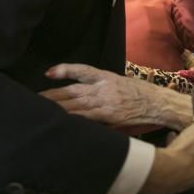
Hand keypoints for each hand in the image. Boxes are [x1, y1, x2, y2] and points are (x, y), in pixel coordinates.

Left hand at [41, 63, 191, 129]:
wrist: (160, 103)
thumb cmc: (143, 96)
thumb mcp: (122, 84)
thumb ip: (104, 88)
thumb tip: (85, 96)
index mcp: (107, 77)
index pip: (82, 70)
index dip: (64, 70)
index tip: (48, 73)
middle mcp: (103, 87)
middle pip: (71, 90)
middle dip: (51, 95)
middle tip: (32, 99)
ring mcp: (105, 102)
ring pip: (75, 105)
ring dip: (56, 108)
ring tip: (39, 111)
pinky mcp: (108, 116)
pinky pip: (86, 118)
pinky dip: (72, 120)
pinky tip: (59, 123)